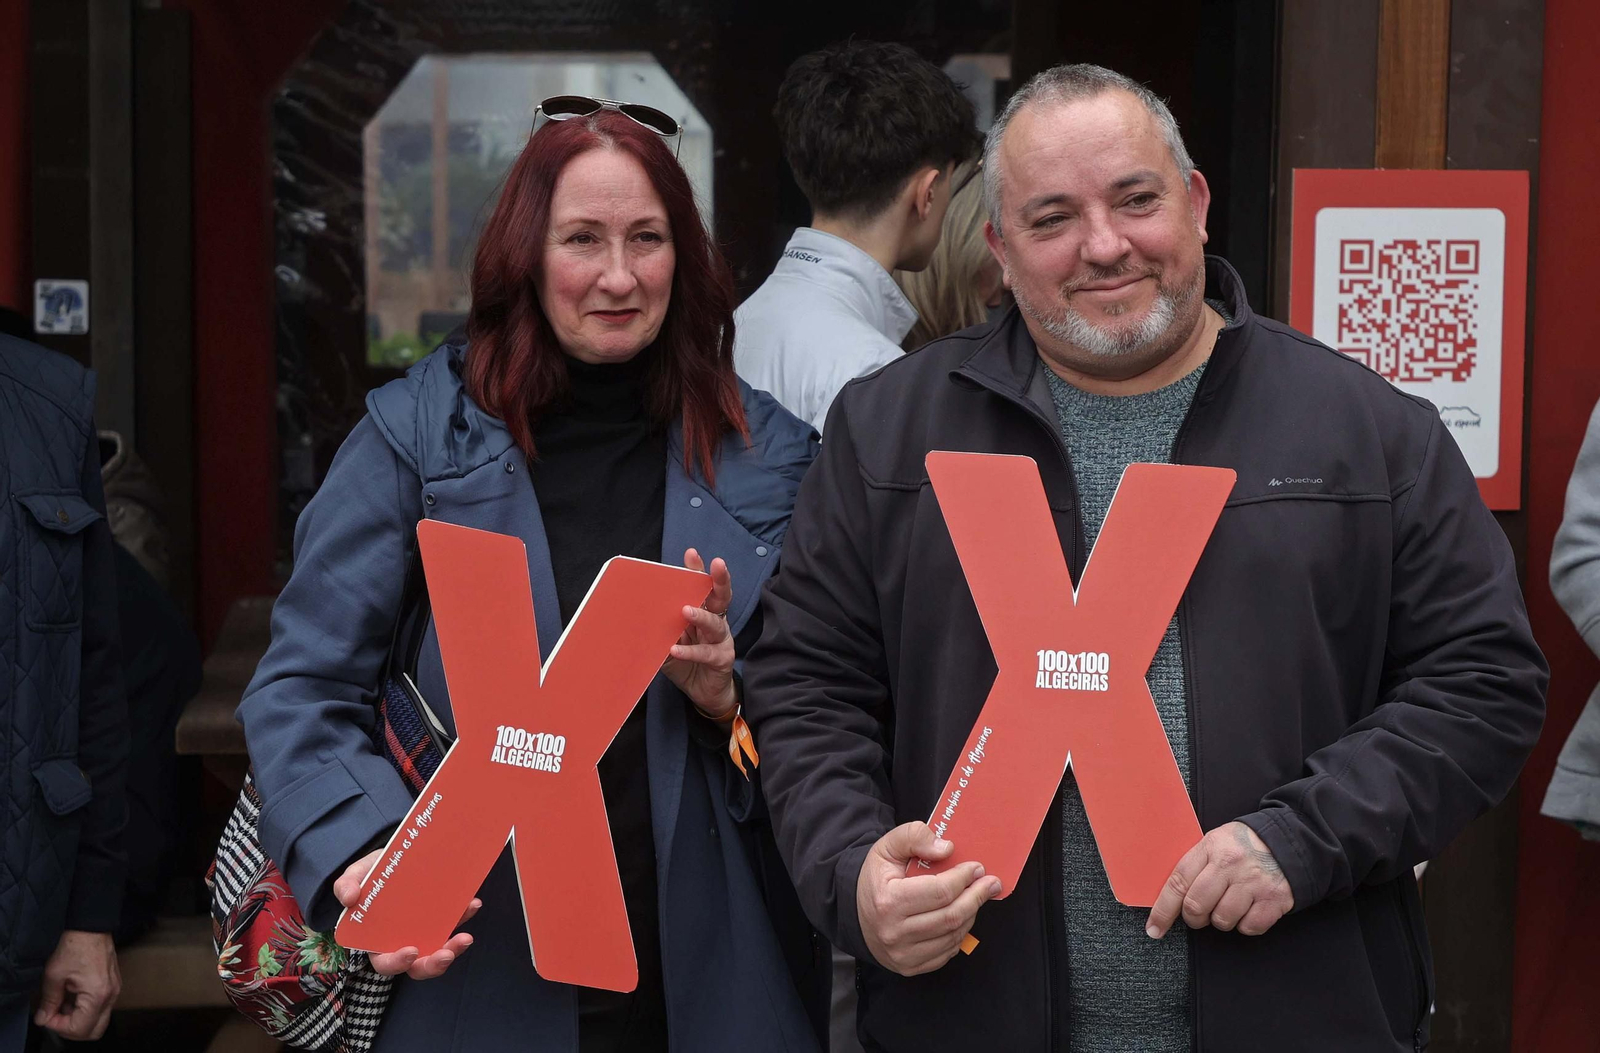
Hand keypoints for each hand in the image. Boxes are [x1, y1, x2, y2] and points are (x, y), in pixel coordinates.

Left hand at [35, 929, 118, 1039]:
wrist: (92, 927)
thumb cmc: (75, 947)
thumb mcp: (54, 975)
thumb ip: (49, 1001)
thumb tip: (44, 1017)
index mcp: (97, 995)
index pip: (79, 1029)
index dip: (58, 1026)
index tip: (47, 1015)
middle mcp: (111, 996)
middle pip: (94, 1032)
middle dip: (71, 1029)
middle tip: (56, 1016)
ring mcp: (115, 991)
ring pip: (98, 1021)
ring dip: (78, 1019)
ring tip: (62, 1003)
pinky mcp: (114, 986)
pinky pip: (101, 1008)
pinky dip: (86, 1009)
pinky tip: (73, 996)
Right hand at [334, 849, 480, 978]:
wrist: (394, 856)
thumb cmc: (371, 874)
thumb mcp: (354, 876)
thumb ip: (345, 885)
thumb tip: (348, 898)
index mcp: (377, 940)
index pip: (385, 962)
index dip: (397, 963)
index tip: (411, 952)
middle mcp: (403, 941)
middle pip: (418, 965)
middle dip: (433, 964)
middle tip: (446, 954)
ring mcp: (425, 931)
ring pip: (440, 950)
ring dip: (454, 948)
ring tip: (466, 938)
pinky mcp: (441, 917)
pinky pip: (454, 922)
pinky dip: (464, 916)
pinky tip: (472, 904)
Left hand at [662, 548, 737, 721]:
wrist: (705, 694)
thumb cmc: (687, 663)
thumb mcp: (670, 642)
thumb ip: (662, 629)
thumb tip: (637, 616)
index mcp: (703, 613)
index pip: (702, 588)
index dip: (698, 571)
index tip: (691, 553)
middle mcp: (716, 622)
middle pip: (721, 597)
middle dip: (719, 579)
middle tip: (717, 564)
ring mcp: (722, 640)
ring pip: (715, 623)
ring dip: (700, 615)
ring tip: (685, 610)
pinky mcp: (722, 659)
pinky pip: (706, 653)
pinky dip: (689, 652)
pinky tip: (675, 649)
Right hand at [856, 822, 1000, 975]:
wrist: (854, 911)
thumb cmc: (876, 877)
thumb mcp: (887, 846)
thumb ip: (914, 836)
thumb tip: (947, 849)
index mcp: (888, 901)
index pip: (940, 891)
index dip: (963, 878)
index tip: (976, 867)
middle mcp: (895, 932)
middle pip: (951, 916)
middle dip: (976, 897)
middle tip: (990, 883)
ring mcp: (902, 954)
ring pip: (952, 935)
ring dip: (971, 914)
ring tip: (976, 897)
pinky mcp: (909, 966)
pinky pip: (946, 952)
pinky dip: (959, 934)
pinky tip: (961, 917)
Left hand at [1146, 821, 1293, 938]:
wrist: (1288, 842)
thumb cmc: (1244, 845)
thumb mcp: (1216, 842)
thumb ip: (1195, 864)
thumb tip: (1169, 897)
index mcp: (1211, 847)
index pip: (1178, 882)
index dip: (1162, 910)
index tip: (1154, 929)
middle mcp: (1231, 864)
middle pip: (1196, 906)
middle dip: (1193, 918)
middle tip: (1199, 915)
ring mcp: (1254, 883)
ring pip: (1222, 920)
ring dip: (1221, 921)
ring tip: (1229, 905)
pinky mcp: (1274, 899)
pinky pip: (1249, 927)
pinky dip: (1246, 924)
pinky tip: (1249, 909)